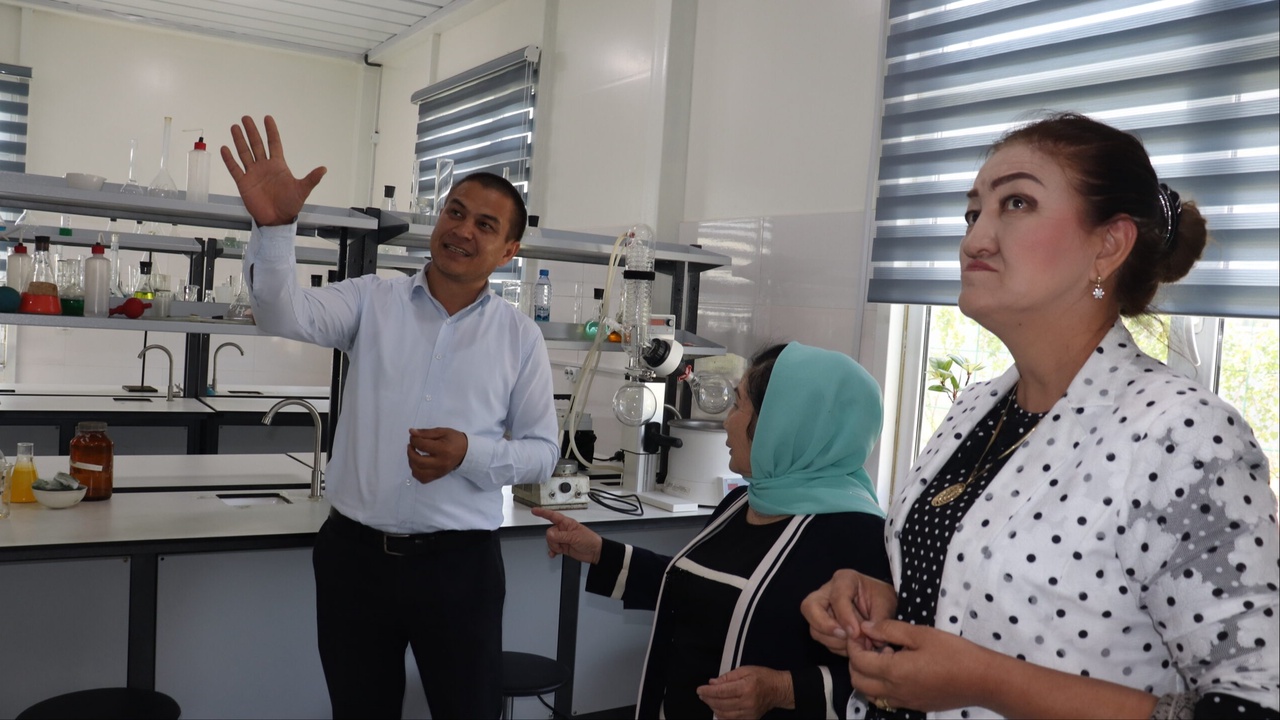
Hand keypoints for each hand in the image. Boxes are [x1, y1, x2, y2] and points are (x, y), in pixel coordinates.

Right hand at [221, 115, 325, 226]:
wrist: (277, 220)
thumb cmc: (290, 205)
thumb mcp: (302, 190)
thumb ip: (311, 179)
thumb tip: (324, 169)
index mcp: (278, 166)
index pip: (274, 144)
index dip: (271, 131)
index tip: (267, 118)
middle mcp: (264, 167)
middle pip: (257, 145)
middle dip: (252, 132)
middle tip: (246, 118)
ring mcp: (253, 174)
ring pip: (245, 153)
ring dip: (240, 141)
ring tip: (235, 127)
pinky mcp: (244, 183)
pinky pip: (235, 169)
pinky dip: (229, 159)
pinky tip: (225, 148)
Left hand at [406, 428, 467, 483]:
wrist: (466, 452)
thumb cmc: (455, 440)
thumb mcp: (442, 432)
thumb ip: (426, 432)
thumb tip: (411, 432)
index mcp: (443, 449)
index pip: (422, 445)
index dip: (414, 439)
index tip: (413, 436)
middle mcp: (441, 463)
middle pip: (418, 461)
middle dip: (410, 452)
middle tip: (411, 445)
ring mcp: (439, 471)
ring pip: (418, 472)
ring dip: (411, 462)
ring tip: (414, 454)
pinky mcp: (438, 476)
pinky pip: (422, 479)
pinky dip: (416, 472)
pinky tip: (418, 464)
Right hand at [529, 506, 602, 563]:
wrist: (594, 552)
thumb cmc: (589, 540)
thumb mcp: (575, 537)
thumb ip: (561, 536)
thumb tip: (549, 535)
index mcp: (566, 523)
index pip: (552, 516)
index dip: (543, 513)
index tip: (534, 511)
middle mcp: (563, 530)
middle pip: (549, 532)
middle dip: (553, 539)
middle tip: (561, 543)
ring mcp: (562, 539)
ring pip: (550, 541)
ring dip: (554, 546)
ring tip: (562, 548)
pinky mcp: (563, 547)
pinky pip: (553, 548)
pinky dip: (553, 551)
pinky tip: (554, 554)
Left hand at [696, 666, 792, 718]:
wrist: (778, 690)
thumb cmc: (763, 677)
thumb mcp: (745, 670)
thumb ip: (728, 677)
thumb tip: (712, 683)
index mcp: (746, 687)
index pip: (721, 692)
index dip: (708, 691)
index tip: (699, 689)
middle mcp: (747, 702)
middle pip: (721, 704)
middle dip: (708, 699)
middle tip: (702, 694)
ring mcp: (749, 713)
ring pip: (724, 714)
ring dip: (713, 708)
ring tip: (709, 700)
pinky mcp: (750, 719)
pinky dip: (722, 716)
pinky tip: (717, 709)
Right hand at [801, 569, 896, 655]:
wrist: (879, 605)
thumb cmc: (881, 599)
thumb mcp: (886, 604)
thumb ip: (879, 619)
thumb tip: (868, 637)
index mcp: (845, 580)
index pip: (837, 596)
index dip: (844, 616)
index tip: (856, 633)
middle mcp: (827, 592)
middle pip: (809, 607)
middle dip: (824, 626)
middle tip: (844, 637)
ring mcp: (822, 609)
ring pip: (814, 627)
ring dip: (834, 640)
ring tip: (856, 643)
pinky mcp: (822, 625)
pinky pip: (822, 639)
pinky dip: (837, 647)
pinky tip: (852, 646)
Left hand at [848, 620, 990, 712]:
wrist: (982, 680)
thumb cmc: (954, 653)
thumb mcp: (921, 633)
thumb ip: (890, 629)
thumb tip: (866, 627)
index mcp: (894, 672)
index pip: (858, 661)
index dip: (854, 644)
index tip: (862, 631)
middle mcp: (894, 692)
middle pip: (857, 680)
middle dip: (856, 660)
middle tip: (870, 642)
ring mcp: (904, 702)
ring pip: (869, 692)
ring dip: (866, 674)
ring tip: (883, 655)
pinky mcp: (914, 706)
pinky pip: (885, 699)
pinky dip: (880, 685)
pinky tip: (896, 668)